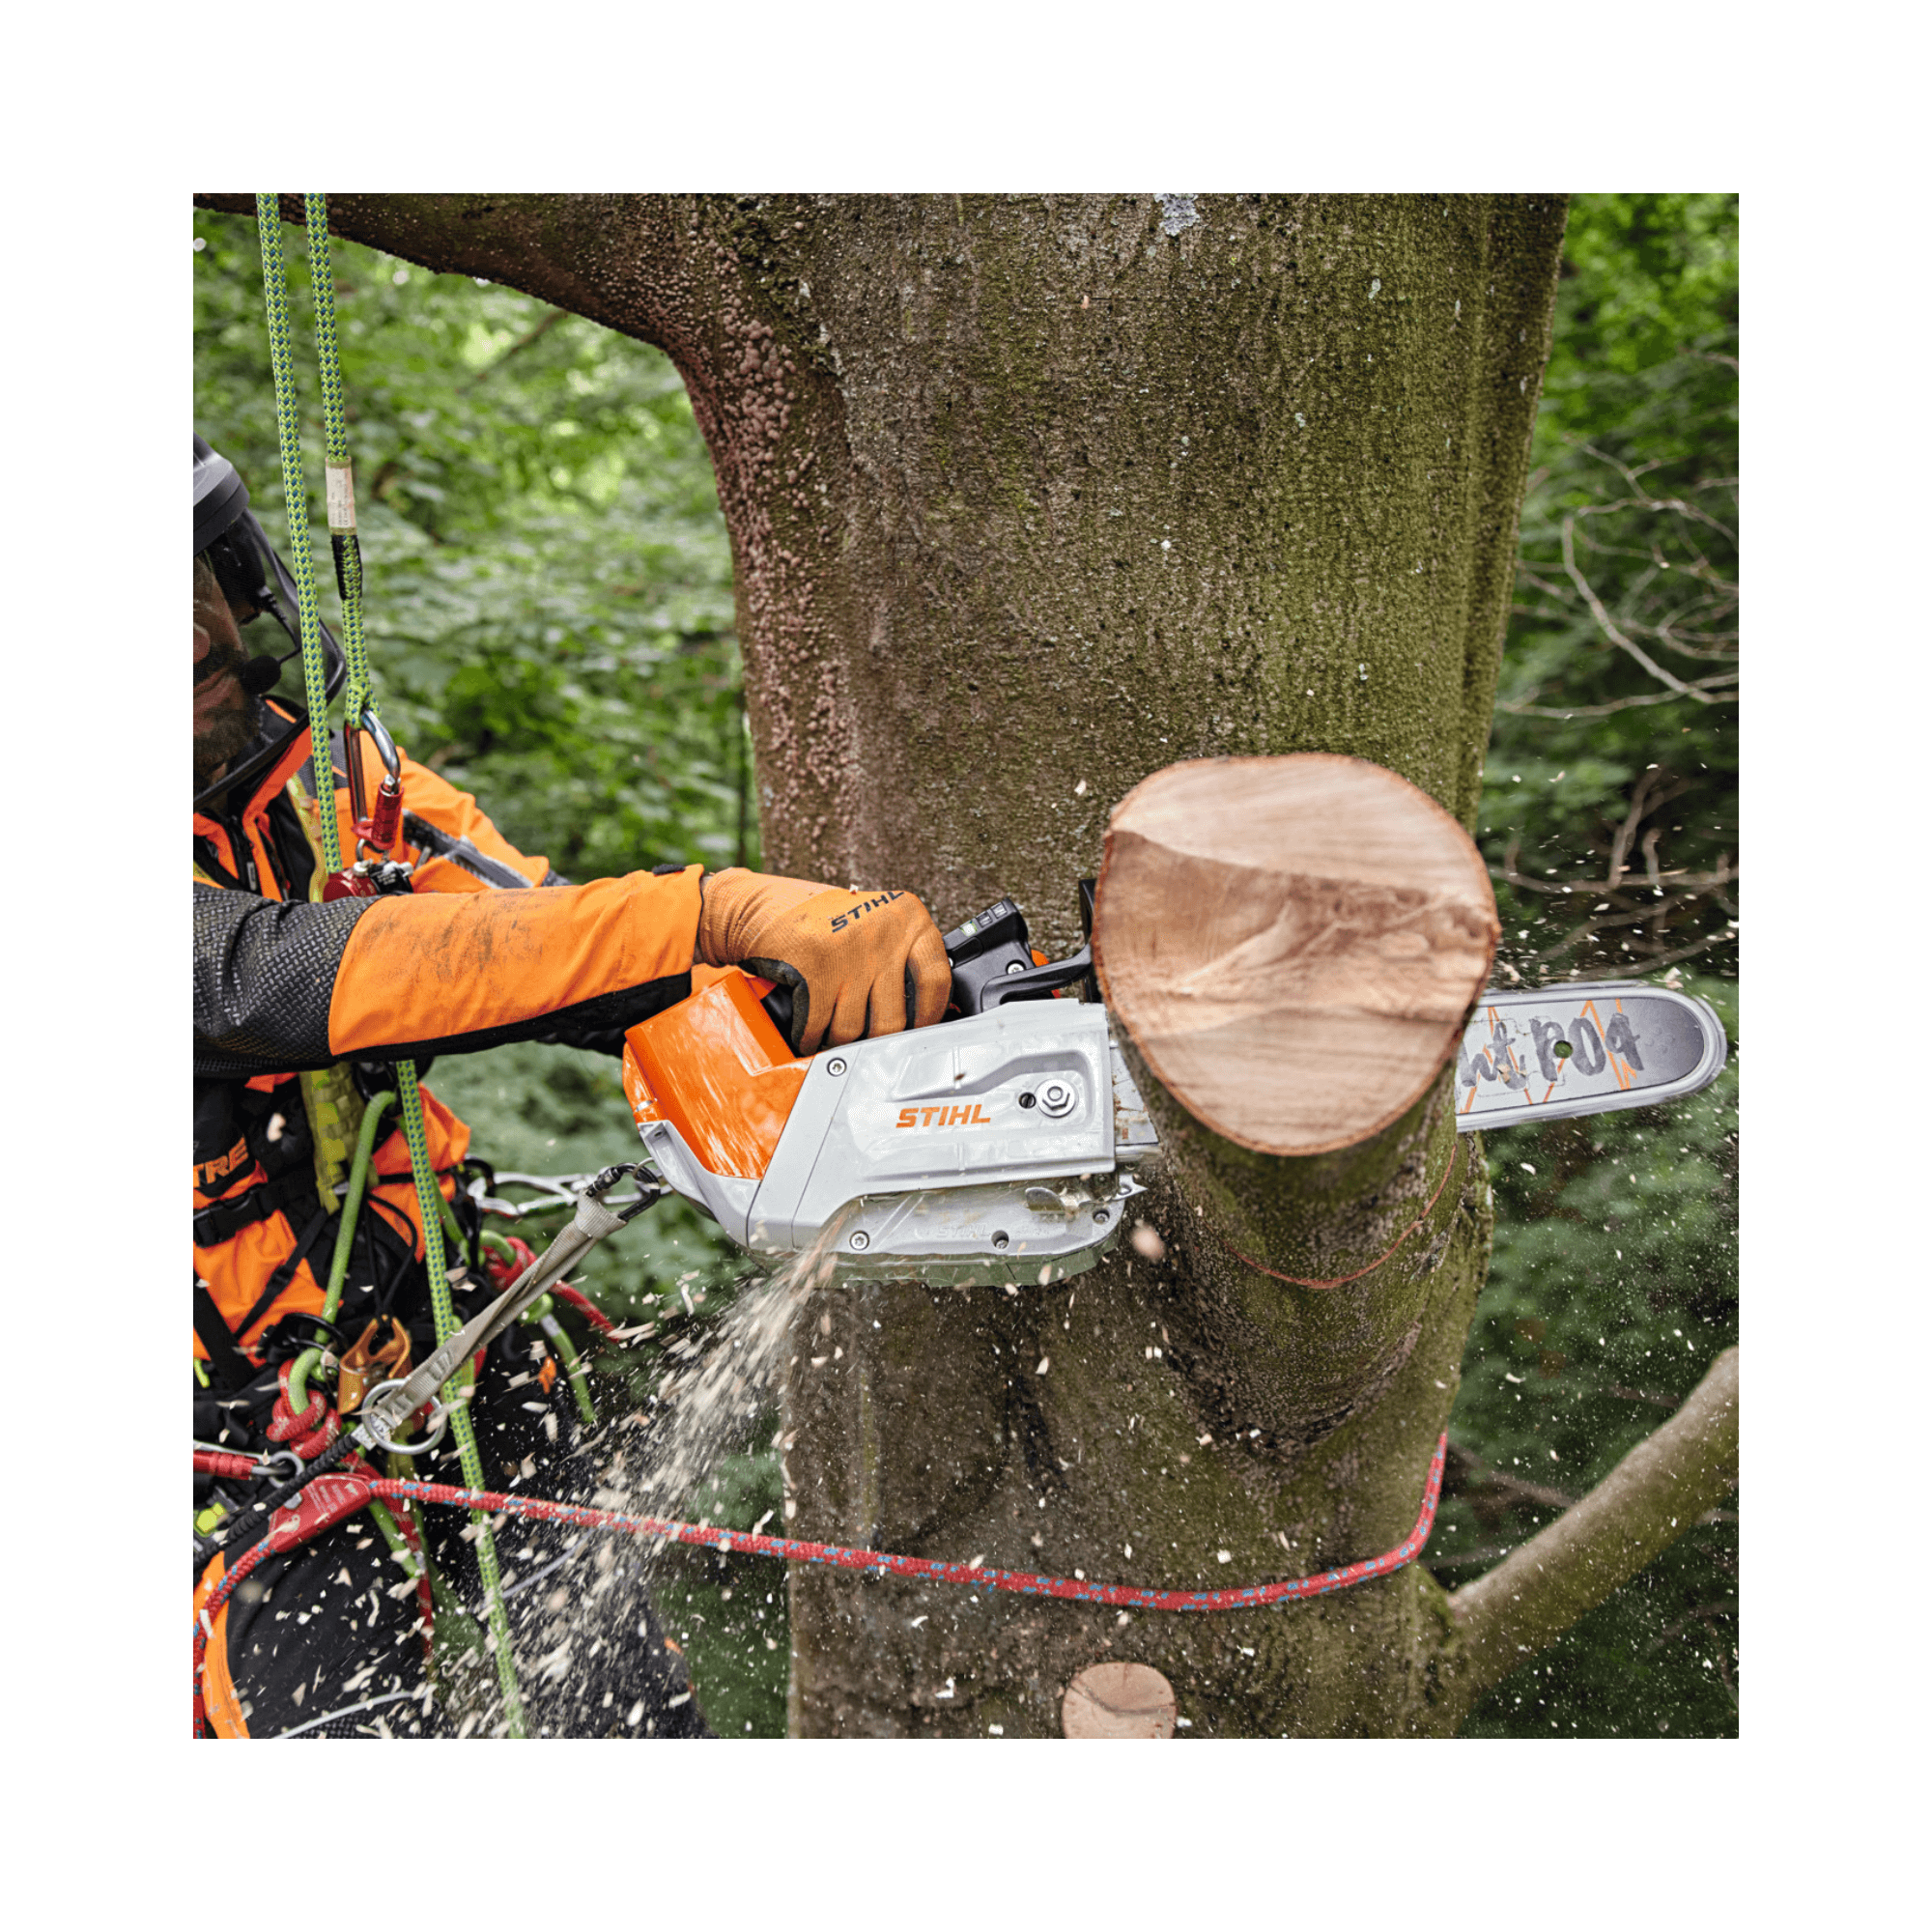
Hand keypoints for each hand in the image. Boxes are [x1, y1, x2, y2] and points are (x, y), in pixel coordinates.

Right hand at [696, 869, 949, 1055]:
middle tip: (867, 1042)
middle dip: (875, 1040)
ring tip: (834, 1036)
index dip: (930, 1015)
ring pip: (854, 1029)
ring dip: (839, 1042)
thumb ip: (902, 957)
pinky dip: (812, 1039)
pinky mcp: (815, 969)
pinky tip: (810, 1035)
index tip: (921, 1030)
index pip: (937, 979)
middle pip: (893, 1018)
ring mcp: (850, 951)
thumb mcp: (876, 924)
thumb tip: (925, 1014)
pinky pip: (820, 1027)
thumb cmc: (822, 921)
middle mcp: (883, 932)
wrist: (761, 906)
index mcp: (908, 918)